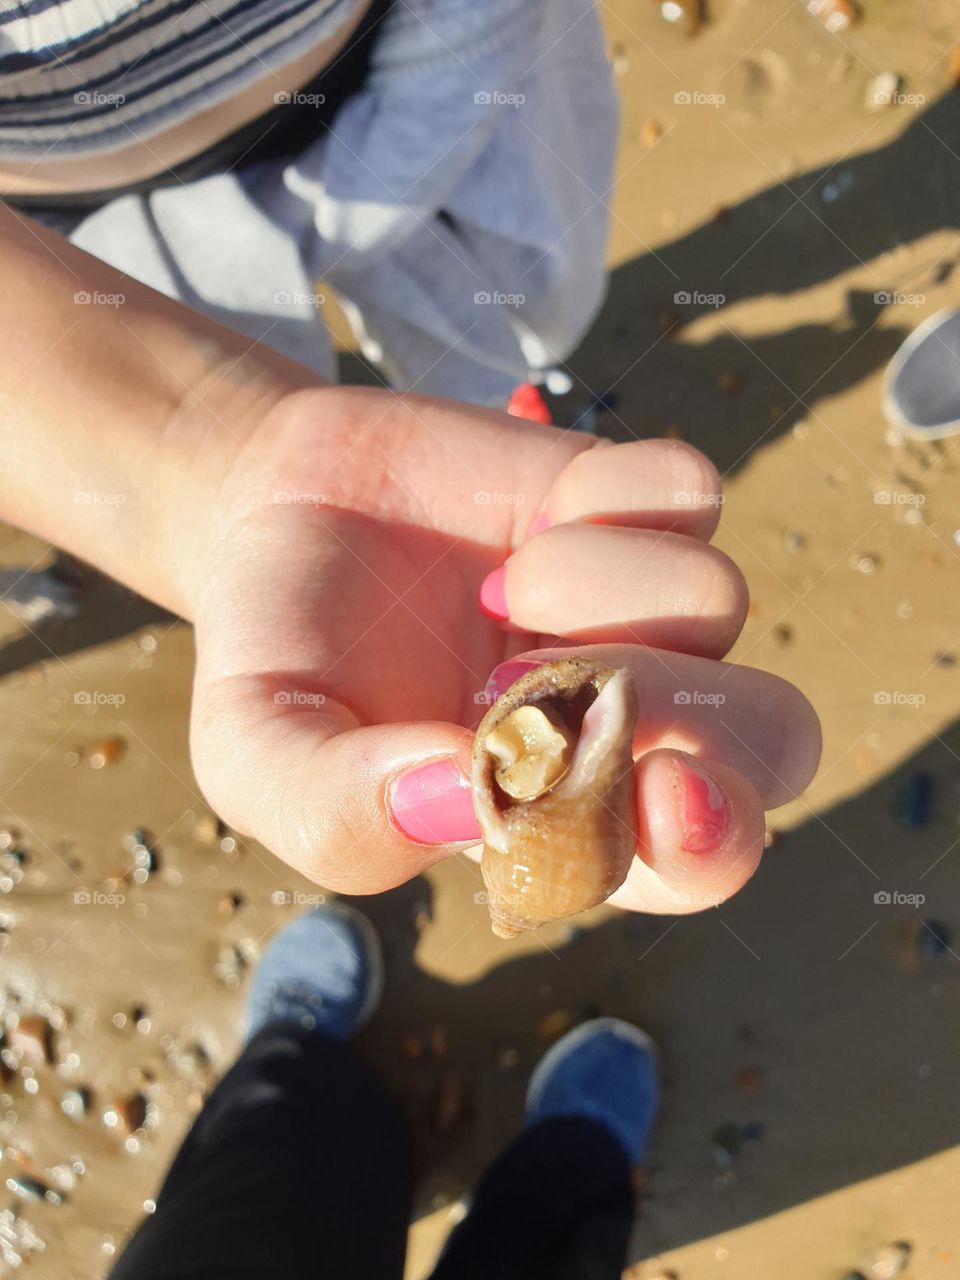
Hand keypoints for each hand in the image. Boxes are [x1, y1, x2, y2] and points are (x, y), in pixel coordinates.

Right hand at [184, 385, 819, 913]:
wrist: (269, 512)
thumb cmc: (277, 658)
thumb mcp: (260, 755)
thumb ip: (337, 811)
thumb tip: (467, 794)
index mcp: (563, 814)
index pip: (695, 858)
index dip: (708, 840)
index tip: (662, 795)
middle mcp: (627, 716)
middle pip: (770, 738)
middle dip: (691, 713)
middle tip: (548, 675)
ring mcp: (638, 606)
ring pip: (718, 601)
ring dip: (604, 593)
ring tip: (504, 591)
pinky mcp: (628, 500)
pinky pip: (690, 491)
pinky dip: (614, 499)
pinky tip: (533, 521)